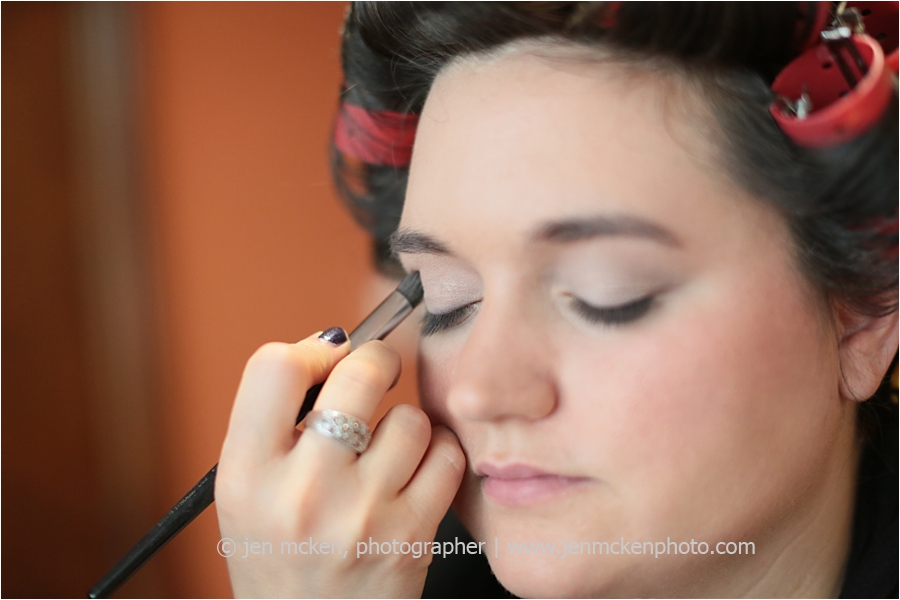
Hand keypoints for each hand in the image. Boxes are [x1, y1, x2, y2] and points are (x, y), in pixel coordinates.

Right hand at [215, 330, 464, 597]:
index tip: (327, 359)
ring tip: (387, 450)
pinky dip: (436, 454)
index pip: (275, 368)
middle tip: (376, 373)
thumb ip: (275, 421)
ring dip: (404, 424)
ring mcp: (362, 516)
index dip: (310, 351)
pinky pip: (445, 455)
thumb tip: (334, 344)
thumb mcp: (245, 492)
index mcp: (246, 476)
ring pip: (410, 418)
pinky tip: (415, 472)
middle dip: (375, 362)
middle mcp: (303, 494)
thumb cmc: (279, 557)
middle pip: (359, 375)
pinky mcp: (411, 537)